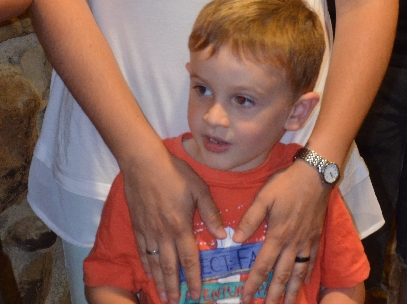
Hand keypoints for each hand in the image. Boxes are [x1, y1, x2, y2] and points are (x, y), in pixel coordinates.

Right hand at [121, 143, 225, 303]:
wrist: (144, 163)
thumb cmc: (174, 173)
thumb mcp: (199, 188)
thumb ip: (211, 212)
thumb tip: (222, 235)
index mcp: (180, 226)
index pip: (189, 259)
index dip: (194, 278)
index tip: (197, 294)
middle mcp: (163, 234)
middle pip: (169, 267)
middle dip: (174, 287)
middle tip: (175, 302)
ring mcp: (148, 231)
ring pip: (154, 263)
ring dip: (159, 281)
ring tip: (163, 296)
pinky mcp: (137, 225)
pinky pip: (142, 251)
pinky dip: (145, 265)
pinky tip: (148, 273)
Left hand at [234, 158, 330, 303]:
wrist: (315, 175)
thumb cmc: (287, 184)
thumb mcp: (264, 196)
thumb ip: (250, 218)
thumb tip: (235, 239)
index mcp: (277, 235)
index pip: (263, 265)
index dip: (253, 283)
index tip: (246, 298)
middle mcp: (292, 243)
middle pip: (282, 275)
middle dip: (273, 295)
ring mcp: (306, 241)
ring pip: (298, 272)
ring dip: (292, 291)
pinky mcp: (316, 236)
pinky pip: (311, 260)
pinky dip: (307, 274)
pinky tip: (304, 281)